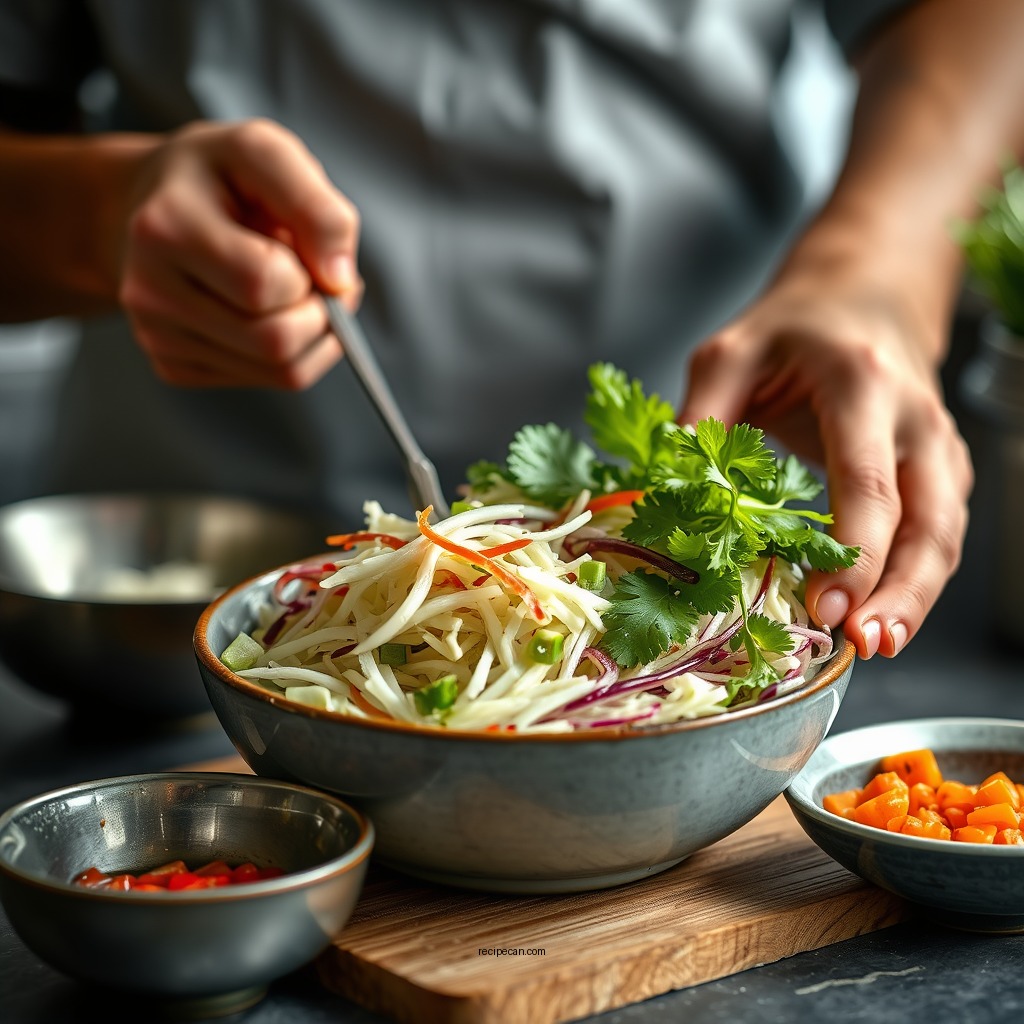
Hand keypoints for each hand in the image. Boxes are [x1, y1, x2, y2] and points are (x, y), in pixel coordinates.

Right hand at [118, 119, 362, 388]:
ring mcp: (158, 336)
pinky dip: (289, 352)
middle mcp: (150, 291)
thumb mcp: (267, 152)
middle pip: (275, 342)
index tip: (307, 250)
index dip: (308, 272)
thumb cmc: (218, 176)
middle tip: (315, 281)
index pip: (266, 283)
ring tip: (293, 290)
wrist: (152, 200)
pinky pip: (264, 381)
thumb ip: (316, 208)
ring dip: (312, 335)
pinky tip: (266, 311)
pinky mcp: (174, 365)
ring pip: (279, 372)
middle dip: (319, 315)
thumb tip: (341, 280)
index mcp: (165, 228)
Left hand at [678, 260, 972, 659]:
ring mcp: (938, 446)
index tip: (826, 609)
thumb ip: (699, 411)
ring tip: (877, 646)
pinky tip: (885, 617)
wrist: (866, 293)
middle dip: (901, 593)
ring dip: (917, 598)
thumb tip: (668, 484)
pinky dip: (917, 580)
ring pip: (945, 535)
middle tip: (864, 645)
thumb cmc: (795, 326)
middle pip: (928, 521)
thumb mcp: (731, 350)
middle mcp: (916, 419)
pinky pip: (939, 532)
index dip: (853, 554)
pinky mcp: (940, 468)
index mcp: (862, 385)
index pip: (868, 484)